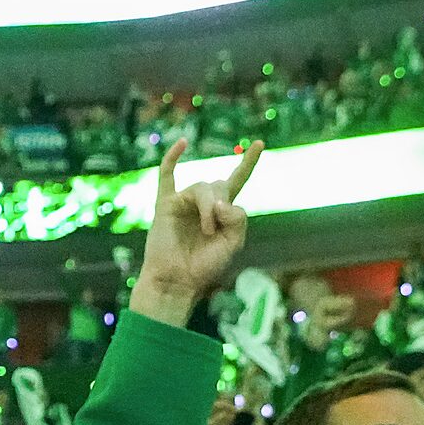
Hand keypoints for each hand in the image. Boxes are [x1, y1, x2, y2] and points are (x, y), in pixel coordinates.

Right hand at [132, 138, 259, 325]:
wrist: (177, 282)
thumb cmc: (204, 267)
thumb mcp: (233, 243)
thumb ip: (238, 218)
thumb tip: (219, 202)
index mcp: (221, 211)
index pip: (237, 180)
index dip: (248, 163)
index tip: (259, 143)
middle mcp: (202, 203)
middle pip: (218, 184)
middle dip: (221, 204)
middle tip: (214, 230)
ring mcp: (183, 202)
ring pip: (201, 187)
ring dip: (207, 208)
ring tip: (206, 231)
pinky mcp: (165, 205)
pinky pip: (167, 175)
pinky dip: (173, 157)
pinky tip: (182, 142)